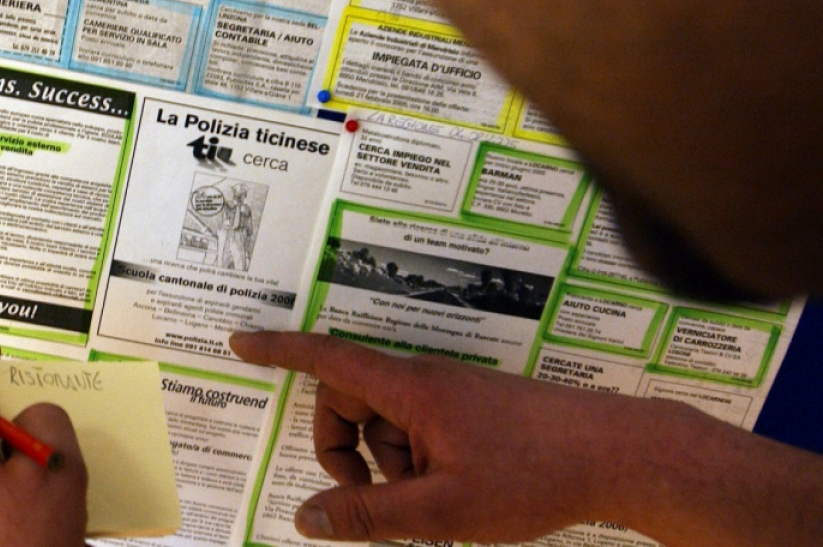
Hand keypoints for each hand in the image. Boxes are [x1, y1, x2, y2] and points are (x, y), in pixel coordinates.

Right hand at [230, 330, 649, 542]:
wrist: (620, 456)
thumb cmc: (535, 476)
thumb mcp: (443, 509)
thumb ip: (371, 515)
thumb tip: (306, 519)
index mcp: (410, 389)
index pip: (327, 360)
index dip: (279, 351)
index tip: (240, 342)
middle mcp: (425, 380)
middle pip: (349, 400)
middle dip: (343, 451)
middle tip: (369, 502)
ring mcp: (450, 394)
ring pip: (386, 423)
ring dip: (388, 466)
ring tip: (432, 505)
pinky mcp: (472, 410)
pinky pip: (418, 430)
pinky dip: (416, 465)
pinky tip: (452, 498)